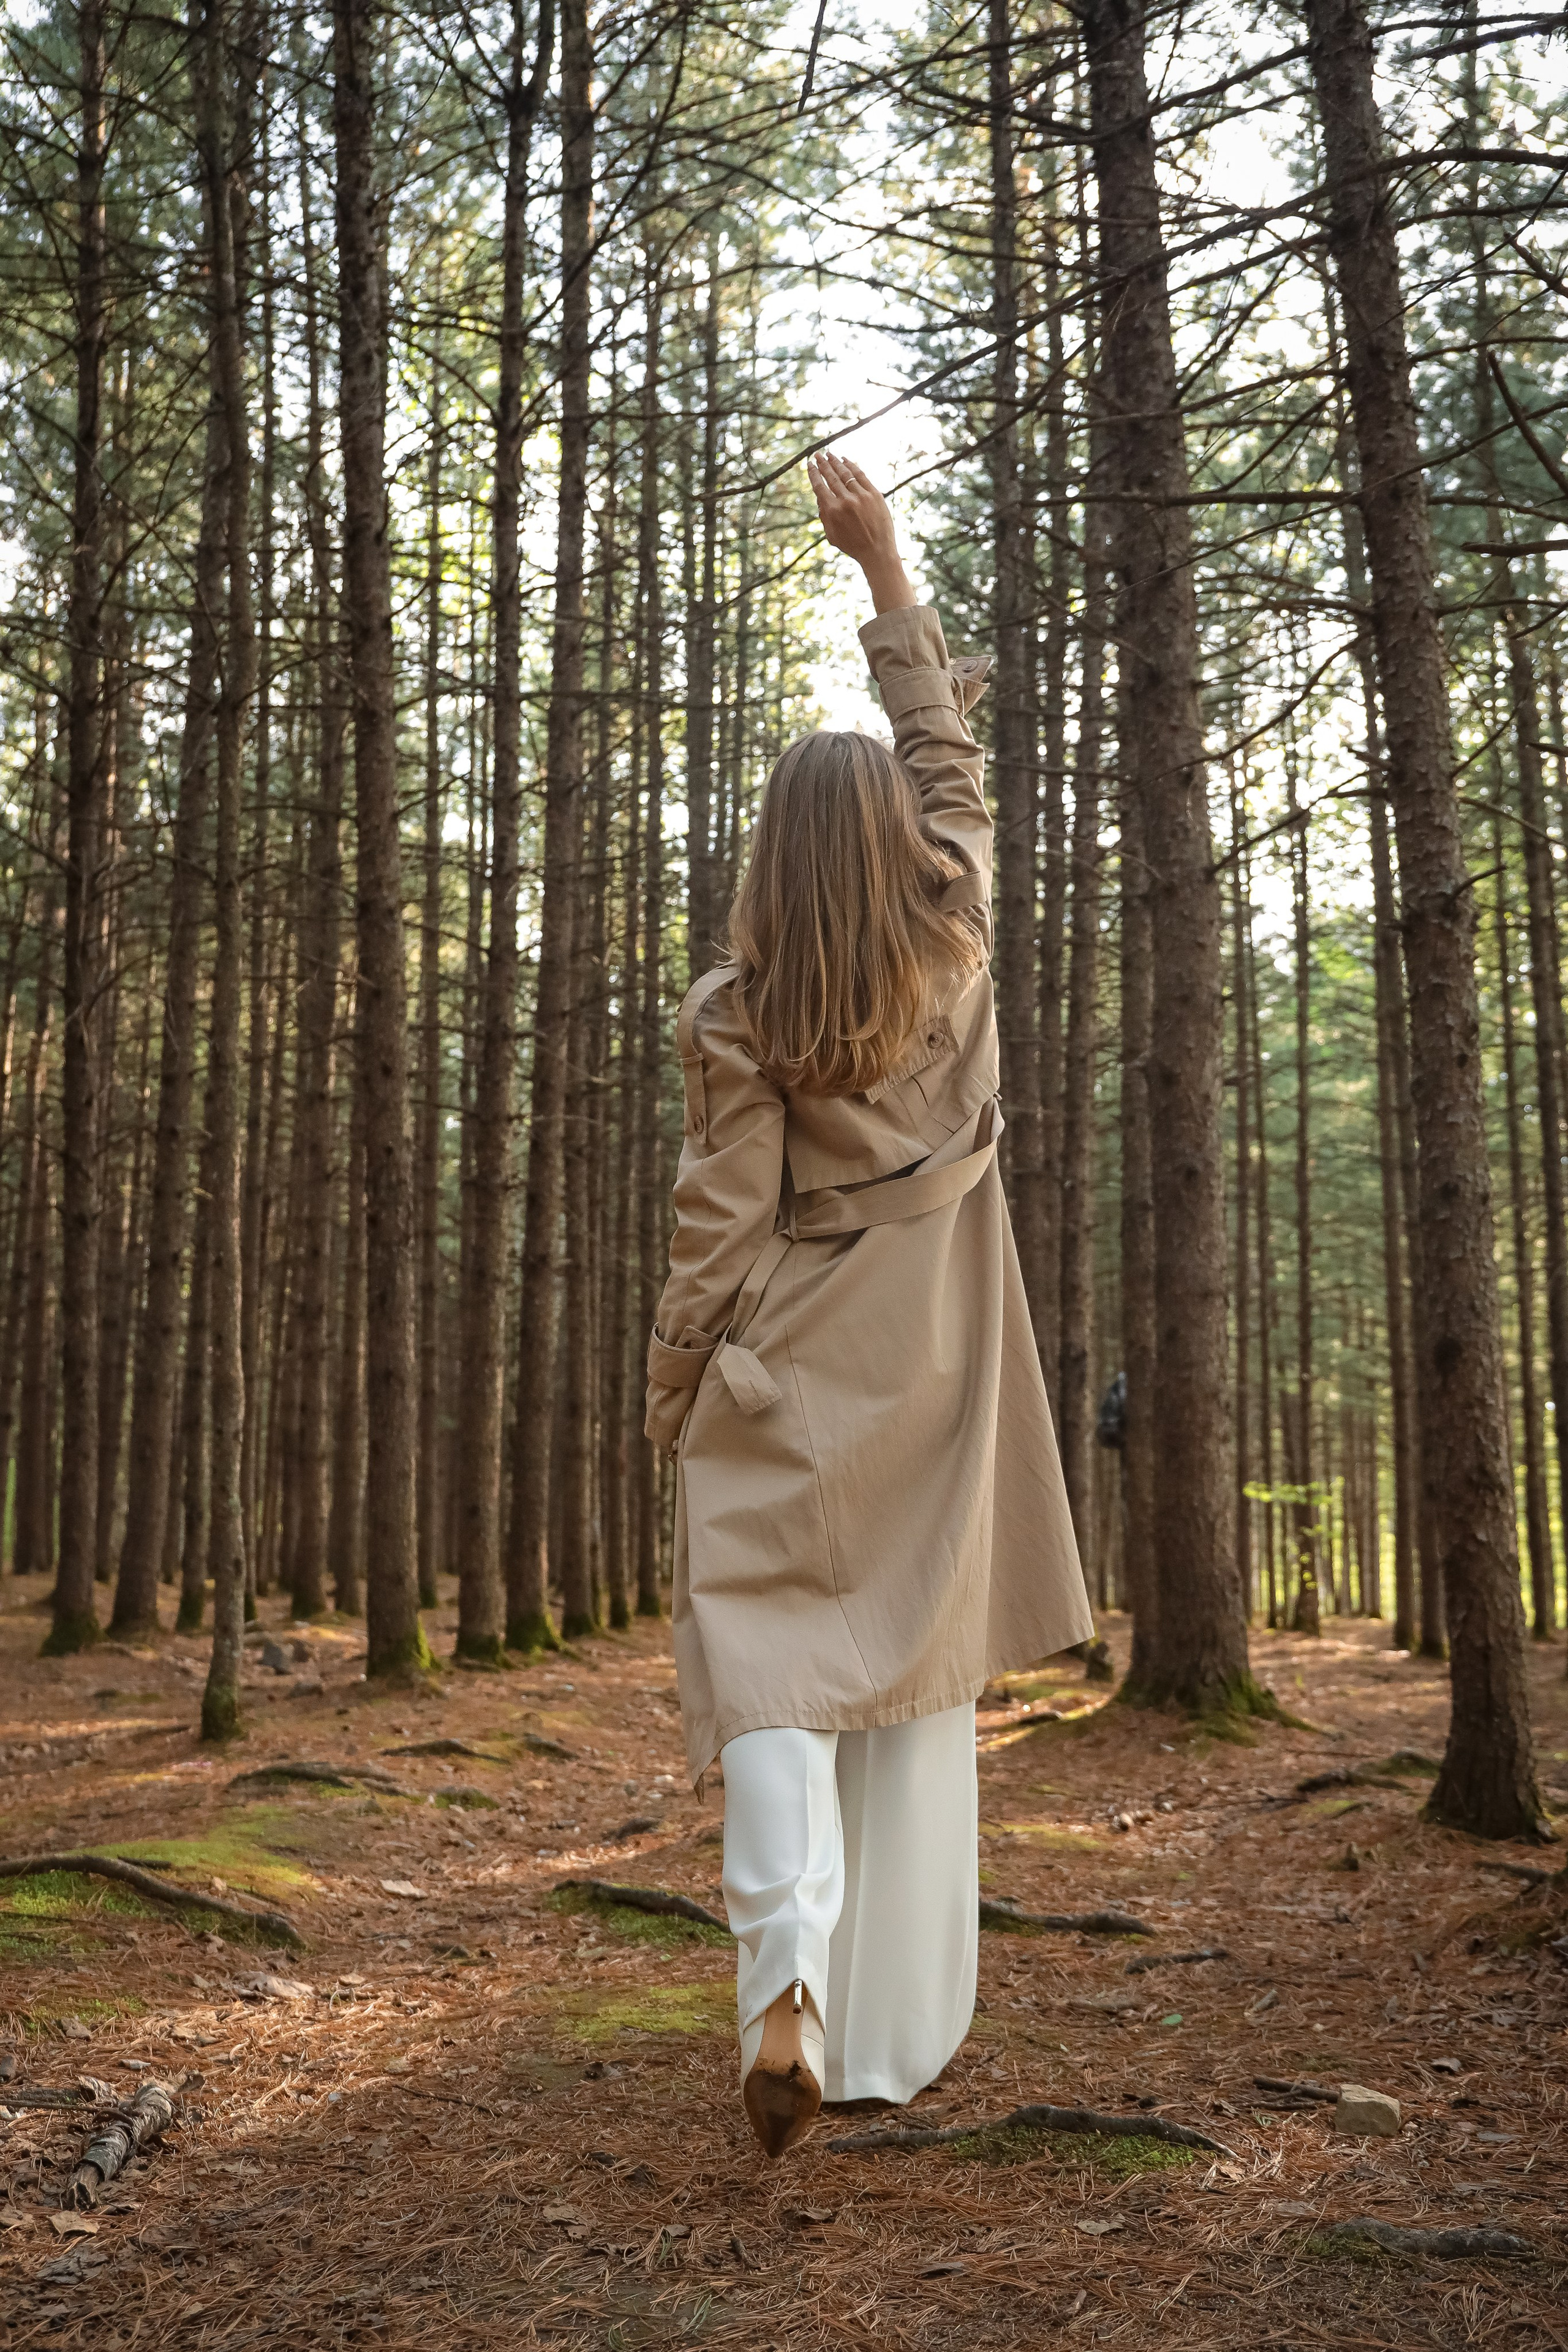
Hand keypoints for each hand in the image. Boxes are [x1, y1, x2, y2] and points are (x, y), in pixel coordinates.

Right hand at [806, 451, 917, 610]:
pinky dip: (852, 466)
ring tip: (829, 454)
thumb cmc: (853, 547)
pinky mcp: (874, 494)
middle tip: (818, 455)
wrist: (877, 552)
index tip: (809, 464)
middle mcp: (845, 500)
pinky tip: (845, 460)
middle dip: (823, 464)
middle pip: (831, 476)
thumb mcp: (831, 536)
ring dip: (836, 462)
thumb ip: (824, 516)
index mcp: (832, 511)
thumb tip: (820, 498)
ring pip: (845, 473)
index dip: (813, 473)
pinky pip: (860, 475)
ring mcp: (861, 495)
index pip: (819, 486)